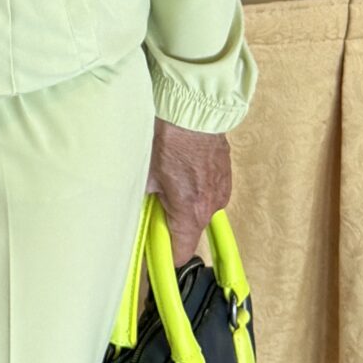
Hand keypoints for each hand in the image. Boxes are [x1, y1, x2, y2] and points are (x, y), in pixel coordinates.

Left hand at [147, 118, 231, 258]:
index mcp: (190, 211)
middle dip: (172, 222)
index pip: (181, 253)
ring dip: (185, 202)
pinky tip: (183, 168)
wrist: (194, 109)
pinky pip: (209, 192)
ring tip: (170, 178)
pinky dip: (196, 187)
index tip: (154, 251)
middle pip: (190, 230)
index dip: (165, 253)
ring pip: (199, 209)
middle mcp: (211, 205)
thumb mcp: (145, 172)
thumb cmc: (168, 137)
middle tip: (155, 201)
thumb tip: (137, 209)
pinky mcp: (225, 175)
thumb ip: (143, 199)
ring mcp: (221, 189)